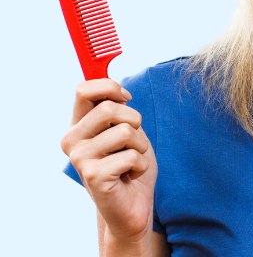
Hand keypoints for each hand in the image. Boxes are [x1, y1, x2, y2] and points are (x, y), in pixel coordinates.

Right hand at [61, 79, 157, 242]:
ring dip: (141, 146)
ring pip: (126, 131)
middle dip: (134, 121)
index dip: (110, 87)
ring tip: (132, 161)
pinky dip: (141, 165)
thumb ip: (116, 109)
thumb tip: (116, 88)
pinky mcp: (93, 177)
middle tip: (133, 141)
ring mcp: (80, 159)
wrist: (133, 204)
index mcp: (78, 125)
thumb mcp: (125, 129)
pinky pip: (131, 156)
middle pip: (109, 108)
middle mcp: (72, 140)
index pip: (83, 89)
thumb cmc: (130, 164)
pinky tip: (130, 176)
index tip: (126, 98)